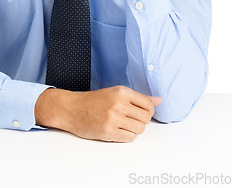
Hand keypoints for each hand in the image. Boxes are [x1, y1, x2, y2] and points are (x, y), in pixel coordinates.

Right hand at [35, 86, 161, 142]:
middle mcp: (118, 103)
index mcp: (121, 91)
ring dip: (134, 130)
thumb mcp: (115, 93)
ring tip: (123, 125)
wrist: (72, 109)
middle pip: (146, 118)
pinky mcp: (108, 131)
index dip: (148, 111)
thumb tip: (159, 100)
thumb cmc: (93, 101)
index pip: (149, 105)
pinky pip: (129, 138)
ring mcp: (113, 118)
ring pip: (139, 129)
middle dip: (141, 121)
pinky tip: (117, 130)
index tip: (141, 112)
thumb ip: (138, 97)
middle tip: (130, 119)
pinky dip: (126, 136)